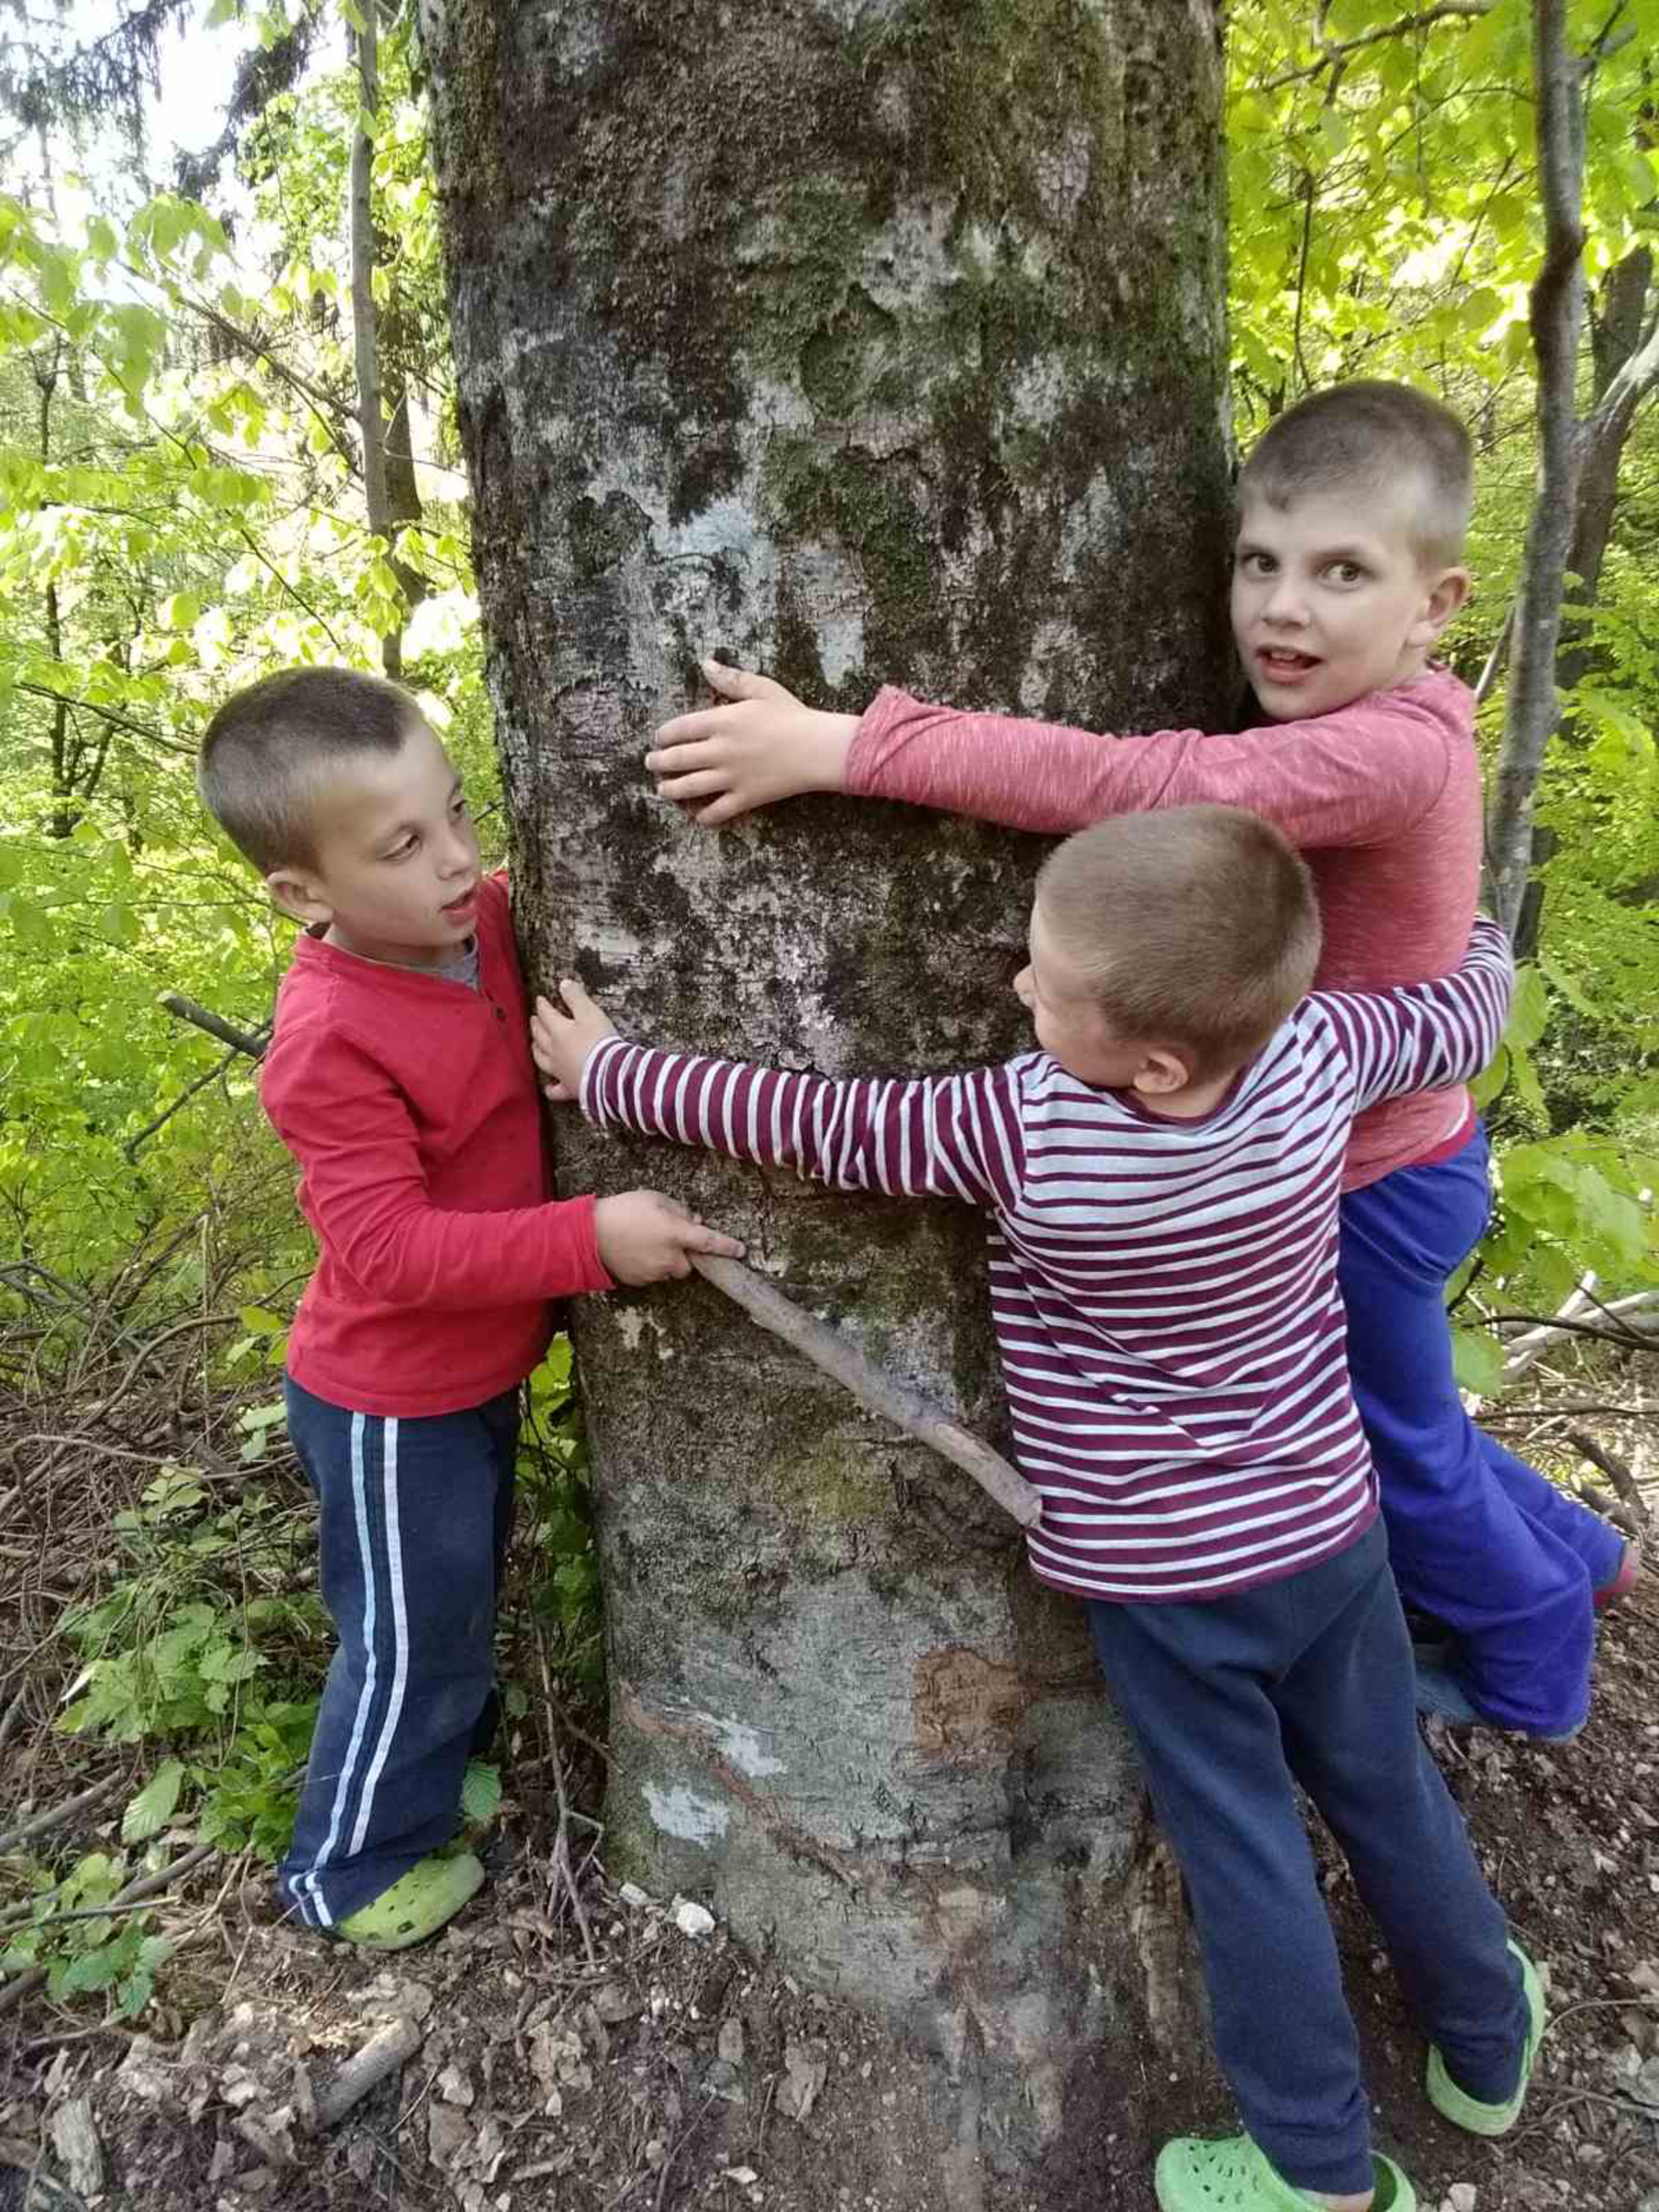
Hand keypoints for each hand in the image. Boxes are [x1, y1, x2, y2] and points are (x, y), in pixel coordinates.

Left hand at [532, 978, 617, 1101]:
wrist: (609, 1073)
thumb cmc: (600, 1042)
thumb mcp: (590, 1013)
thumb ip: (576, 998)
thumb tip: (564, 984)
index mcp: (559, 1031)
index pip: (547, 1014)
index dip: (543, 1005)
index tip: (540, 999)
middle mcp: (554, 1051)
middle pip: (540, 1036)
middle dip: (536, 1025)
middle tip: (534, 1019)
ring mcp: (560, 1071)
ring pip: (542, 1060)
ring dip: (537, 1050)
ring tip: (535, 1044)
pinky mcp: (569, 1088)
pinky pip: (555, 1090)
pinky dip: (550, 1088)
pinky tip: (548, 1087)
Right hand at [593, 1190, 745, 1283]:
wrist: (590, 1234)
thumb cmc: (623, 1210)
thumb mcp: (655, 1198)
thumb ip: (680, 1211)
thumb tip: (695, 1222)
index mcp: (676, 1233)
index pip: (710, 1242)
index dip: (727, 1247)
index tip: (740, 1251)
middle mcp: (670, 1257)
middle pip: (689, 1262)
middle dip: (684, 1252)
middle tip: (667, 1235)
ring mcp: (655, 1272)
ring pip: (672, 1269)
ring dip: (667, 1258)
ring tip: (646, 1241)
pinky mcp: (641, 1280)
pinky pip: (655, 1274)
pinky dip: (651, 1265)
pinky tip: (636, 1250)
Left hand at [645, 657, 858, 824]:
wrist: (817, 747)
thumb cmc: (792, 715)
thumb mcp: (761, 689)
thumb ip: (730, 679)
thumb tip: (705, 663)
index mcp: (721, 721)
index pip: (680, 729)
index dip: (664, 735)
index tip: (658, 739)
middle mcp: (719, 750)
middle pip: (678, 759)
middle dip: (659, 762)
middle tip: (651, 764)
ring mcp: (731, 777)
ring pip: (690, 787)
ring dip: (671, 789)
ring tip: (662, 790)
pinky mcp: (746, 797)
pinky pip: (718, 811)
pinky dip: (704, 816)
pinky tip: (697, 817)